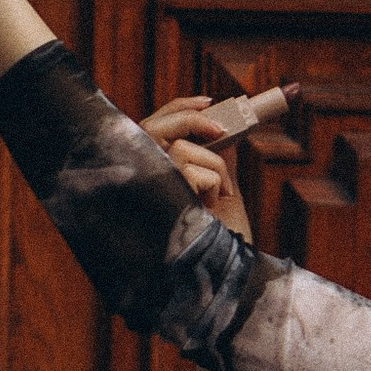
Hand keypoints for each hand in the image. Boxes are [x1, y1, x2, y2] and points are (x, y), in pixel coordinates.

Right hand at [141, 96, 255, 241]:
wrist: (228, 269)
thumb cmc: (221, 236)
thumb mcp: (222, 188)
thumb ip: (216, 157)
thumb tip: (221, 123)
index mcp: (154, 175)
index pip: (154, 127)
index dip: (178, 108)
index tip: (209, 102)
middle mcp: (143, 180)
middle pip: (152, 126)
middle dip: (189, 116)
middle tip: (223, 126)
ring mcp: (148, 189)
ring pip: (178, 146)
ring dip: (213, 164)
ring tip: (222, 193)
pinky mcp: (160, 198)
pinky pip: (192, 167)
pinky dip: (214, 181)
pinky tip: (214, 204)